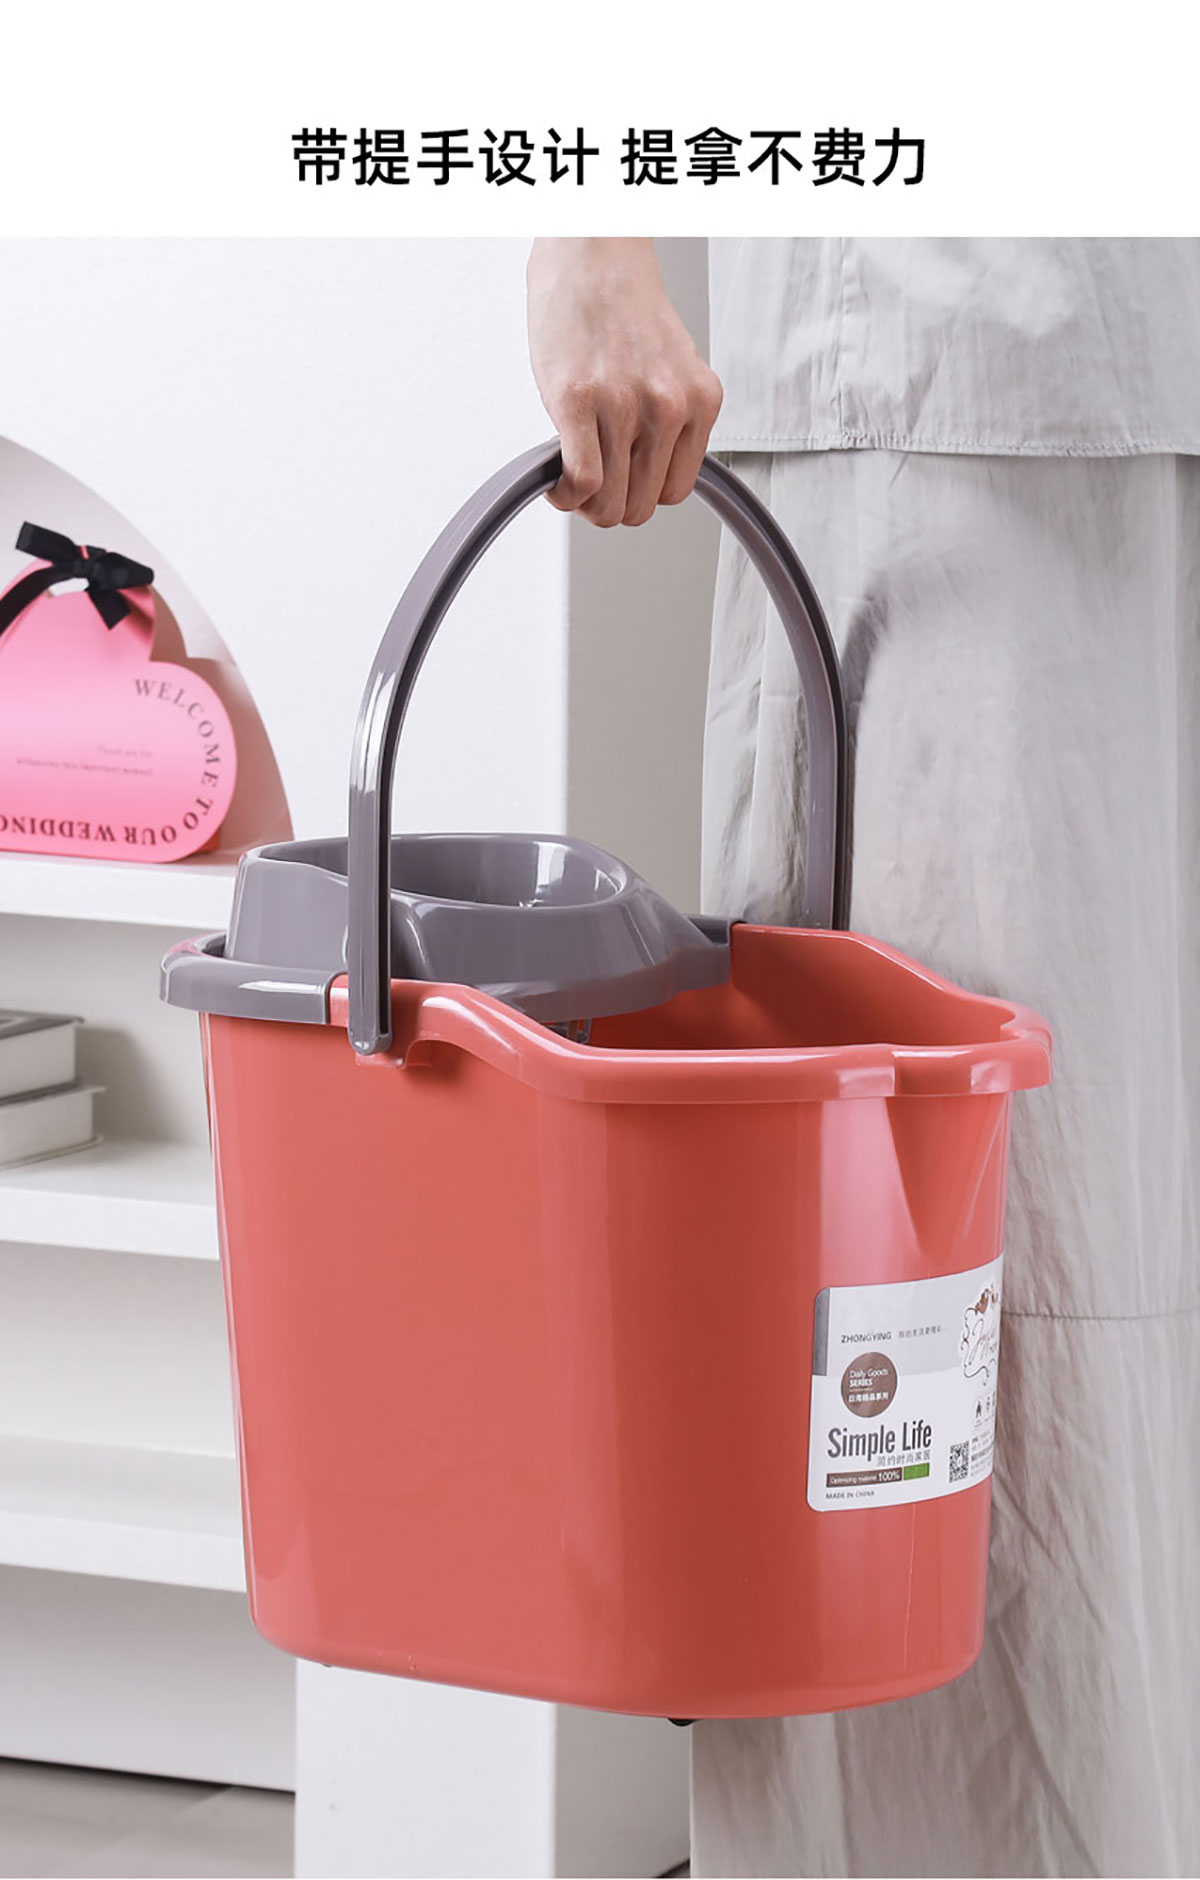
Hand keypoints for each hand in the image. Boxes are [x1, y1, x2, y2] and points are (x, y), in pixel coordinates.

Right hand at [526, 238, 723, 526]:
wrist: (593, 252)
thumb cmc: (623, 309)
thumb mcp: (672, 370)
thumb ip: (671, 423)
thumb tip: (646, 479)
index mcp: (700, 401)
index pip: (676, 492)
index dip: (641, 494)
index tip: (620, 482)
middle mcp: (669, 405)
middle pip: (641, 505)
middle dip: (611, 503)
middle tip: (590, 483)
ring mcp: (624, 404)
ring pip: (609, 503)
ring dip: (583, 503)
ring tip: (569, 478)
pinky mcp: (577, 401)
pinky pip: (580, 482)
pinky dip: (564, 495)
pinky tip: (555, 481)